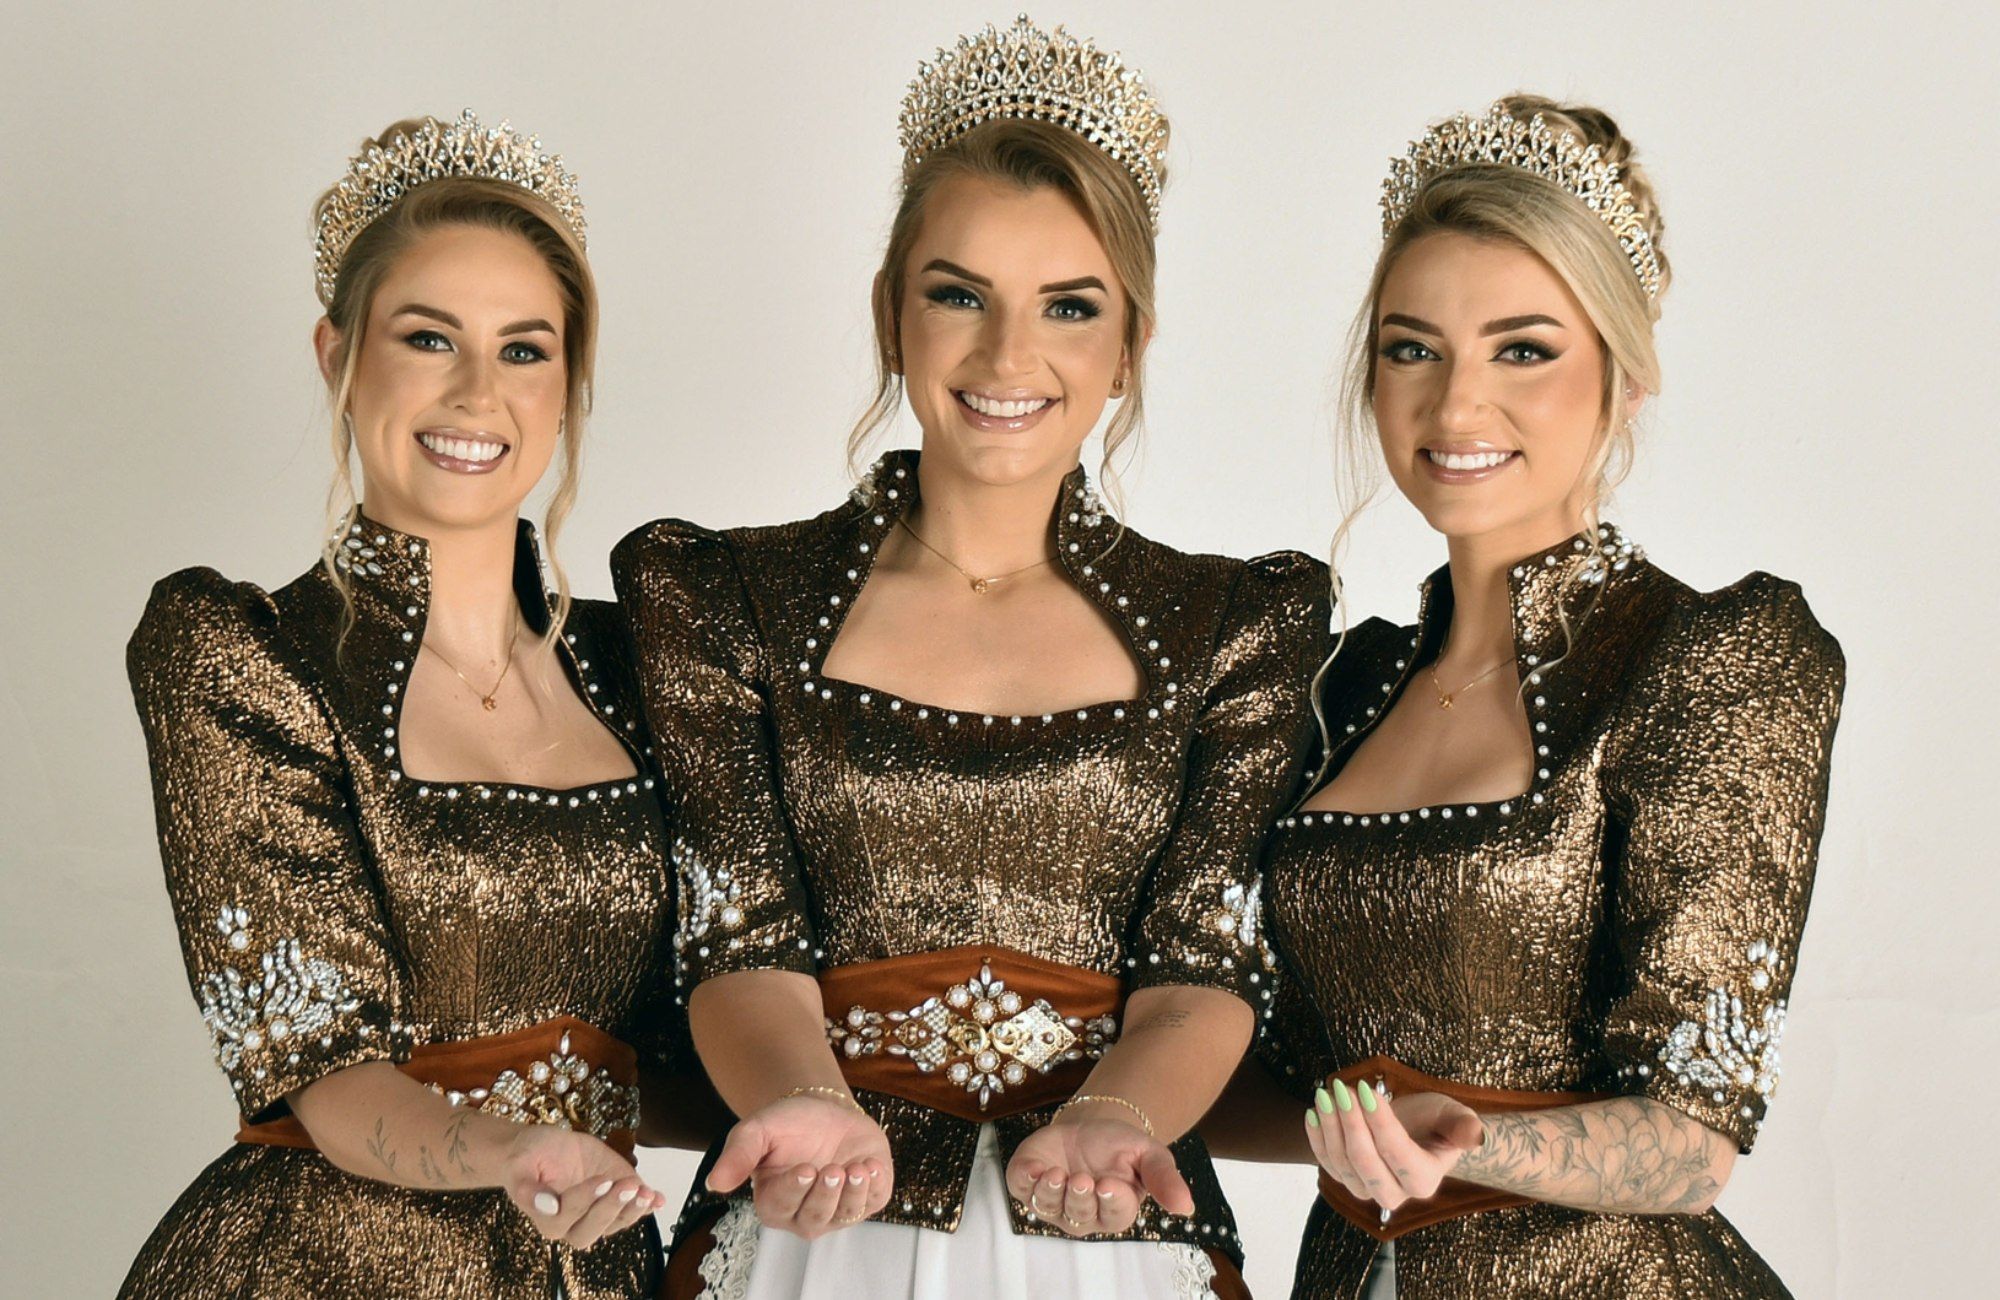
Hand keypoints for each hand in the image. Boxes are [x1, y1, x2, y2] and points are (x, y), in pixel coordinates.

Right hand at [498, 1124, 666, 1248]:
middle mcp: (572, 1223)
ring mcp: (597, 1212)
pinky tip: (659, 1199)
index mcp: (547, 1219)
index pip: (565, 1217)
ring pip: (616, 1222)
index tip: (601, 1179)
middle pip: (592, 1229)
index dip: (584, 1200)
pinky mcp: (614, 1198)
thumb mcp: (519, 1165)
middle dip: (611, 1209)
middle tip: (626, 1186)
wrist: (542, 1148)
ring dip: (633, 1209)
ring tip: (647, 1193)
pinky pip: (632, 1209)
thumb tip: (545, 1205)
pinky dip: (648, 1205)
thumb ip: (525, 1189)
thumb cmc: (527, 1157)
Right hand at [705, 1093, 893, 1239]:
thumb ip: (737, 1155)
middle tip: (832, 1168)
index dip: (794, 1190)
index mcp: (774, 1202)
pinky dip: (876, 1186)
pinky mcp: (867, 1198)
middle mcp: (805, 1214)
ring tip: (858, 1169)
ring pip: (846, 1214)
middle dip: (826, 1194)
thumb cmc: (787, 1125)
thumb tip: (715, 1183)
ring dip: (854, 1193)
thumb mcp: (756, 1131)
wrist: (824, 1110)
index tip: (804, 1169)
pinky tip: (873, 1166)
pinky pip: (873, 1201)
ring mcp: (838, 1209)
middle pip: (815, 1217)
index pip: (782, 1206)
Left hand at [1005, 1109, 1193, 1237]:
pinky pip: (1021, 1188)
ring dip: (1049, 1193)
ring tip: (1056, 1174)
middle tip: (1083, 1179)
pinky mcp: (1027, 1183)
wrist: (1089, 1127)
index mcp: (1115, 1209)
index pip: (1115, 1214)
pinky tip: (1034, 1167)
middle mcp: (1082, 1213)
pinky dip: (1024, 1180)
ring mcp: (1052, 1201)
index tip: (1110, 1184)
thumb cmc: (1121, 1146)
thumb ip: (1165, 1179)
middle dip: (1079, 1198)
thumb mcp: (1150, 1154)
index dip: (1112, 1202)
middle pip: (1078, 1215)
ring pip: (1047, 1206)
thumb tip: (1187, 1207)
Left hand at [1305, 1082, 1483, 1211]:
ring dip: (1330, 1127)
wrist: (1417, 1132)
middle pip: (1366, 1165)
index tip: (1367, 1089)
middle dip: (1350, 1125)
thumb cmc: (1436, 1122)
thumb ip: (1462, 1126)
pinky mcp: (1346, 1179)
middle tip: (1341, 1089)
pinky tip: (1313, 1112)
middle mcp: (1395, 1193)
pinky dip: (1317, 1138)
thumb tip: (1475, 1135)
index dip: (1380, 1123)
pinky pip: (1326, 1163)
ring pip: (1342, 1165)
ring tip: (1325, 1094)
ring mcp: (1366, 1189)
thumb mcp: (1453, 1116)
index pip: (1398, 1154)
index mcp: (1424, 1179)